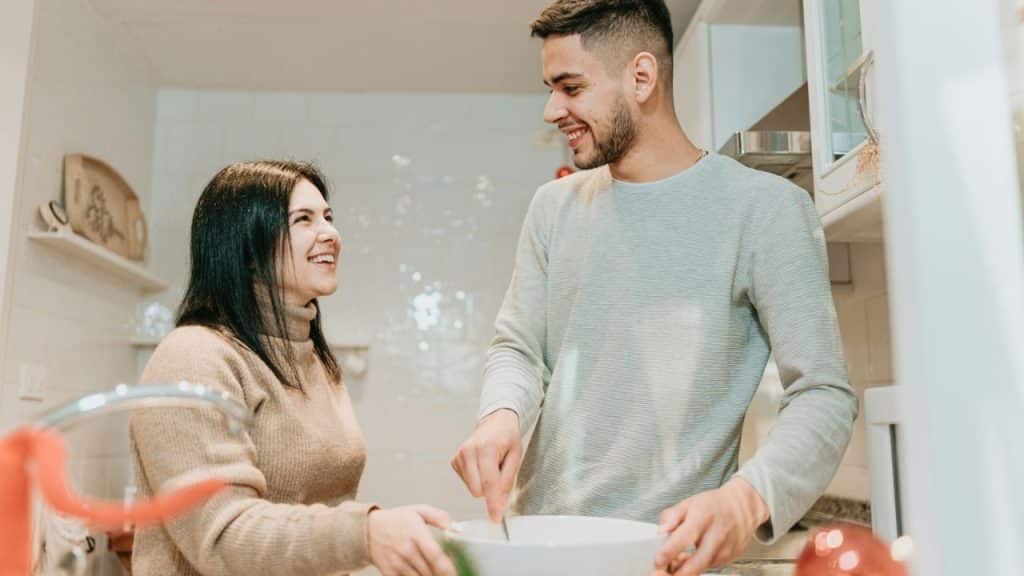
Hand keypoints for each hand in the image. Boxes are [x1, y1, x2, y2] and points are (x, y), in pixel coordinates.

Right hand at [367, 505, 455, 575]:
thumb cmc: (397, 520)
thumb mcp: (418, 511)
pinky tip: (422, 573)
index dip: (448, 569)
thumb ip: (439, 517)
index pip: (435, 556)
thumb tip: (456, 528)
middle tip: (447, 572)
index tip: (456, 573)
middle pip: (430, 572)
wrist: (367, 530)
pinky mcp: (390, 574)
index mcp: (416, 533)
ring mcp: (397, 564)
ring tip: (434, 571)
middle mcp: (406, 550)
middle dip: (441, 574)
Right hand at [450, 408, 521, 521]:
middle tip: (499, 474)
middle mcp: (468, 451)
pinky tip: (481, 465)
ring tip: (490, 466)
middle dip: (490, 491)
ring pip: (471, 488)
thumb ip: (507, 480)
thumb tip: (500, 503)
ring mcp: (459, 455)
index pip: (489, 484)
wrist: (495, 422)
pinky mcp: (454, 460)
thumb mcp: (515, 456)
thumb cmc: (507, 437)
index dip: (493, 503)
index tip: (495, 518)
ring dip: (483, 483)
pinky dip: (476, 478)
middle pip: (477, 490)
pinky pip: (466, 482)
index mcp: (486, 448)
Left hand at [652, 477, 768, 575]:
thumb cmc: (713, 506)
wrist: (742, 507)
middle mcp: (716, 536)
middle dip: (677, 574)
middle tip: (661, 573)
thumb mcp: (689, 504)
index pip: (684, 538)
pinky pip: (707, 568)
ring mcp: (724, 550)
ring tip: (674, 561)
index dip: (669, 552)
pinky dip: (695, 567)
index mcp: (702, 518)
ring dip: (684, 570)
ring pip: (701, 568)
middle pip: (696, 563)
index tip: (658, 560)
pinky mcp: (728, 559)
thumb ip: (671, 517)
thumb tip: (660, 531)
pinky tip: (688, 559)